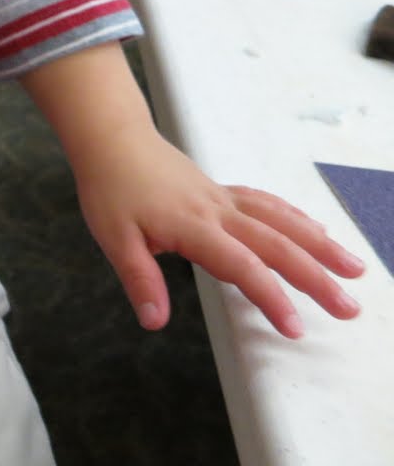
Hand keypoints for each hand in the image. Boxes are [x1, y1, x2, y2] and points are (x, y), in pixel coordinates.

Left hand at [72, 127, 364, 337]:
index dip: (271, 297)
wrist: (111, 138)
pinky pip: (269, 204)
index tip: (295, 327)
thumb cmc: (110, 187)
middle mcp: (217, 211)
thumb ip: (140, 279)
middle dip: (316, 277)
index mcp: (192, 226)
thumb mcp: (113, 238)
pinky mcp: (223, 191)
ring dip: (320, 244)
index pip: (241, 266)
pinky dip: (298, 218)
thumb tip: (155, 321)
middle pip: (276, 244)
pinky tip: (317, 232)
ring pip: (281, 220)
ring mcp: (224, 198)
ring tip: (354, 270)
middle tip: (349, 308)